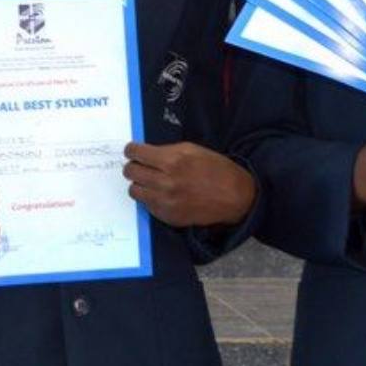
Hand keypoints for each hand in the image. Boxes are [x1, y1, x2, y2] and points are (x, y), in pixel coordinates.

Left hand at [123, 142, 256, 227]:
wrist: (235, 197)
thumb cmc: (215, 169)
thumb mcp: (192, 150)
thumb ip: (166, 151)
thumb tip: (144, 152)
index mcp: (172, 160)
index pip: (135, 153)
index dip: (131, 150)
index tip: (132, 151)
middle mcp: (166, 181)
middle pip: (130, 172)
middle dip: (133, 166)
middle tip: (140, 166)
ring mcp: (165, 201)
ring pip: (134, 190)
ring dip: (139, 184)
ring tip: (150, 181)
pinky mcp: (168, 216)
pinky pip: (146, 205)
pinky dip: (150, 198)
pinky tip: (162, 194)